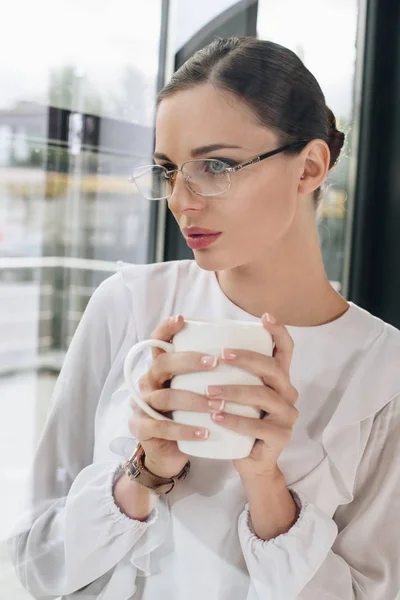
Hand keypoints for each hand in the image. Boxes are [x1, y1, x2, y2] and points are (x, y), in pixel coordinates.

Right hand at [128, 315, 218, 478]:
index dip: (166, 329)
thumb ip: (207, 371)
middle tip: (214, 362)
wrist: (170, 451)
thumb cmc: (188, 414)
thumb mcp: (194, 389)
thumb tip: (243, 347)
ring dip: (193, 400)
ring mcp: (141, 405)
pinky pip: (161, 427)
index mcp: (159, 368)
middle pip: (162, 364)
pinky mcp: (141, 428)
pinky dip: (184, 430)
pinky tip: (204, 433)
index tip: (182, 319)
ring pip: (165, 397)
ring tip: (217, 404)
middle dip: (189, 361)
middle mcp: (147, 382)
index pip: (157, 342)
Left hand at [206, 313, 298, 480]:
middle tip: (219, 356)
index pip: (285, 349)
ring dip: (234, 392)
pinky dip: (234, 421)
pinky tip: (216, 417)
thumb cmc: (239, 420)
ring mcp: (288, 415)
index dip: (278, 331)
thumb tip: (199, 344)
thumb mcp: (235, 394)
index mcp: (279, 378)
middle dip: (246, 359)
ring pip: (263, 396)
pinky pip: (258, 426)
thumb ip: (228, 372)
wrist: (251, 461)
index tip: (265, 316)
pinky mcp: (282, 436)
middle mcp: (288, 393)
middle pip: (273, 368)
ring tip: (208, 392)